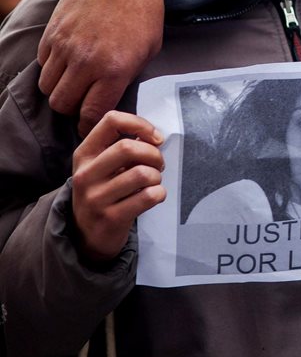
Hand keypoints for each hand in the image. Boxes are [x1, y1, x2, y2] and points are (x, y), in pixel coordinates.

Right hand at [38, 0, 163, 134]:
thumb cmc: (143, 10)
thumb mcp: (150, 49)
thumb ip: (128, 77)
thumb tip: (112, 98)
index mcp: (115, 69)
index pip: (91, 113)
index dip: (90, 125)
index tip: (91, 125)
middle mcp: (86, 61)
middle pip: (62, 104)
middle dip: (73, 109)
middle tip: (84, 101)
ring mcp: (65, 46)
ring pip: (48, 87)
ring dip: (61, 89)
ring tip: (77, 82)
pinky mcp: (52, 33)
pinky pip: (43, 64)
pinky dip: (53, 69)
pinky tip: (70, 61)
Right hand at [71, 111, 165, 261]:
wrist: (86, 235)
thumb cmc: (104, 191)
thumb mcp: (103, 166)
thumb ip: (125, 147)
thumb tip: (154, 136)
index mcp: (84, 155)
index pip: (111, 121)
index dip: (140, 124)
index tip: (155, 138)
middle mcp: (86, 174)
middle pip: (128, 147)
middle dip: (154, 154)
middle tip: (158, 165)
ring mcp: (96, 198)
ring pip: (142, 173)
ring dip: (156, 176)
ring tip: (152, 182)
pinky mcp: (111, 218)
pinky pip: (148, 196)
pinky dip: (159, 193)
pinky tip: (153, 196)